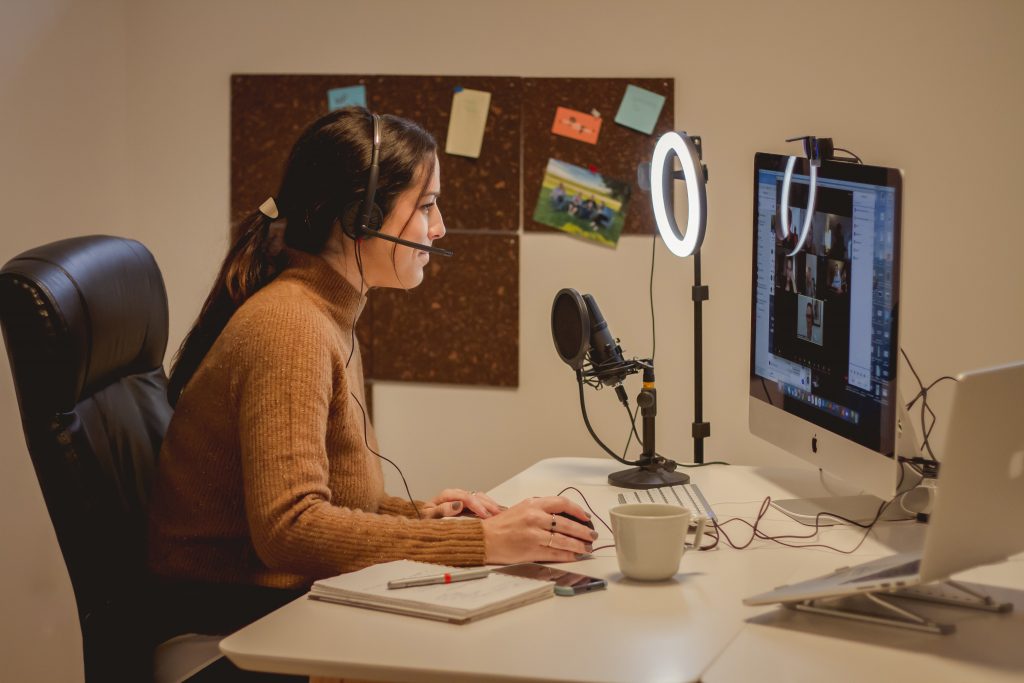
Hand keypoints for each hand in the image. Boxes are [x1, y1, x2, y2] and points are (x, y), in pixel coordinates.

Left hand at [420, 488, 503, 518]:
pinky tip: (497, 511)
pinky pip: (480, 502)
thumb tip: (457, 505)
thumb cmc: (427, 525)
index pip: (462, 496)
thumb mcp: (430, 519)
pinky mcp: (467, 506)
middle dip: (486, 504)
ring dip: (490, 504)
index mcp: (445, 497)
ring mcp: (462, 500)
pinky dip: (489, 506)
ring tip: (499, 513)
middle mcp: (455, 496)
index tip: (483, 513)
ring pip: (479, 497)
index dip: (474, 504)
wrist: (424, 531)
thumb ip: (442, 511)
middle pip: (473, 495)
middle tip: (495, 514)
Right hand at [480, 496, 597, 564]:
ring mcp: (534, 535)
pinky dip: (568, 555)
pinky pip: (555, 553)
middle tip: (591, 535)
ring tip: (586, 547)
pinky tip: (574, 556)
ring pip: (564, 540)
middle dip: (583, 531)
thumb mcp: (521, 508)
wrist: (484, 539)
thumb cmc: (500, 525)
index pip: (562, 503)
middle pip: (567, 524)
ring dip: (579, 545)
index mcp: (533, 504)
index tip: (586, 517)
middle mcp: (535, 518)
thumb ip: (541, 510)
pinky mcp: (532, 550)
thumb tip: (563, 517)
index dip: (578, 511)